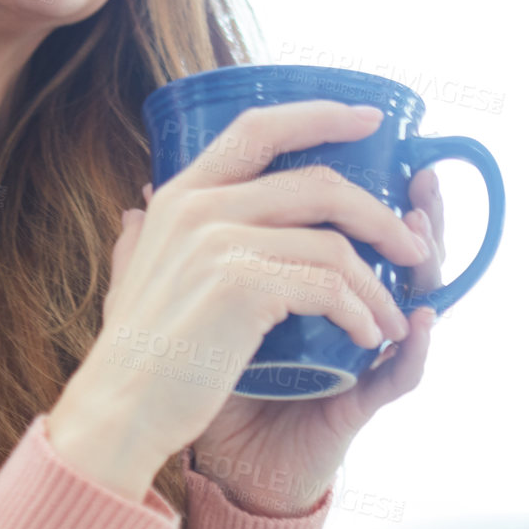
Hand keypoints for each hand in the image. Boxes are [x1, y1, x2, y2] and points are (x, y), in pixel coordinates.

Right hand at [66, 100, 434, 495]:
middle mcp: (198, 207)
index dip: (322, 115)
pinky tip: (367, 337)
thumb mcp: (129, 279)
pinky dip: (360, 314)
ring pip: (334, 244)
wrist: (117, 413)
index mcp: (179, 195)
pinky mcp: (242, 287)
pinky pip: (329, 288)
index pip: (260, 128)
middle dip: (379, 216)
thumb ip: (140, 239)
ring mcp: (219, 243)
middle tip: (411, 248)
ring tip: (391, 316)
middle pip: (318, 184)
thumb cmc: (132, 356)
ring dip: (377, 284)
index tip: (371, 121)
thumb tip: (140, 204)